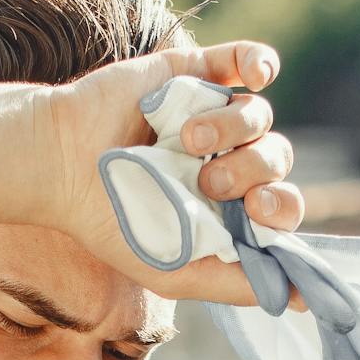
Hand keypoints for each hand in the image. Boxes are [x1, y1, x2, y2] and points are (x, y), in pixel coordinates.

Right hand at [14, 38, 309, 311]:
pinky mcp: (194, 73)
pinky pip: (248, 61)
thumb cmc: (109, 223)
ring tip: (185, 139)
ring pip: (259, 115)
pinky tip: (256, 76)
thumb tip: (298, 298)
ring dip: (232, 127)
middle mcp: (224, 161)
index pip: (282, 205)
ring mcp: (211, 115)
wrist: (61, 165)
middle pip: (276, 158)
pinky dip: (261, 62)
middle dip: (252, 170)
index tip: (254, 208)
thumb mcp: (172, 270)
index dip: (282, 206)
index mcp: (224, 208)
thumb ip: (235, 284)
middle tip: (209, 181)